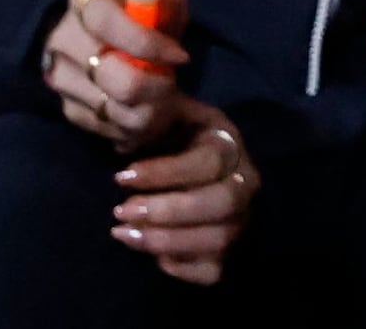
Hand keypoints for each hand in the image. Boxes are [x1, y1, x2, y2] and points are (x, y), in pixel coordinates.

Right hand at [45, 0, 186, 146]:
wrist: (90, 26)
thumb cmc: (135, 4)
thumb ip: (170, 4)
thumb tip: (173, 44)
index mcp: (86, 1)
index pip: (108, 24)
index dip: (148, 44)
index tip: (182, 57)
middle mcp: (64, 41)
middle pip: (112, 78)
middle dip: (155, 88)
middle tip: (174, 84)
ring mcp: (61, 78)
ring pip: (112, 109)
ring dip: (150, 114)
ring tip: (170, 105)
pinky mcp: (66, 107)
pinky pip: (104, 128)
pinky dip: (134, 130)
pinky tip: (151, 118)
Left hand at [111, 101, 255, 282]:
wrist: (190, 171)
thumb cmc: (172, 141)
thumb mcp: (168, 117)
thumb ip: (155, 109)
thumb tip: (135, 96)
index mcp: (230, 144)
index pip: (209, 161)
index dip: (165, 172)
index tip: (121, 177)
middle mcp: (245, 182)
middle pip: (221, 201)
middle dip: (167, 210)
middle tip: (121, 212)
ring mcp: (239, 219)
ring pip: (218, 237)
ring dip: (167, 240)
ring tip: (124, 235)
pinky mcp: (226, 251)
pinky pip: (212, 268)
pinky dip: (183, 266)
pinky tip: (156, 258)